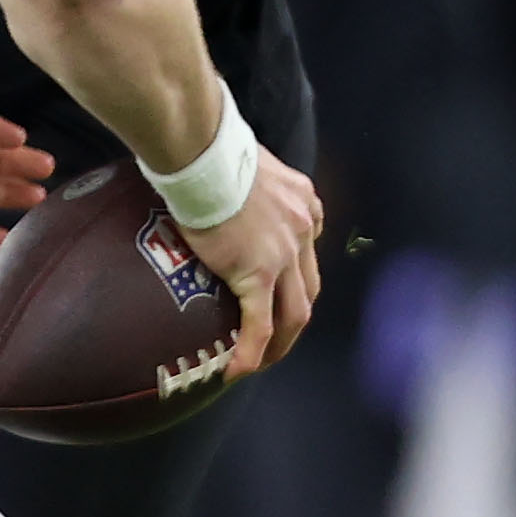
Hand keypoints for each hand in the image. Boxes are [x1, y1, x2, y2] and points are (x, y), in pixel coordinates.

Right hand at [178, 150, 321, 375]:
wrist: (205, 153)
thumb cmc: (212, 146)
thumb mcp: (244, 158)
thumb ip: (243, 176)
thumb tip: (213, 175)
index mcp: (301, 199)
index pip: (311, 239)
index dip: (299, 266)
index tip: (281, 279)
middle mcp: (303, 227)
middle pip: (309, 284)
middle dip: (297, 314)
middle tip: (278, 334)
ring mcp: (284, 253)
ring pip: (296, 311)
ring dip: (284, 341)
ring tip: (263, 361)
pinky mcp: (257, 272)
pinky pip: (259, 324)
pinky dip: (252, 351)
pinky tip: (238, 370)